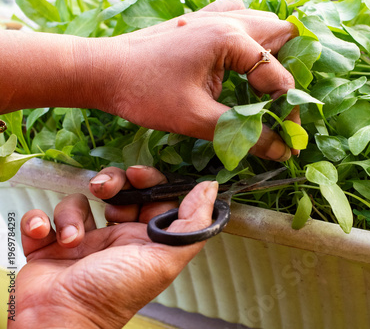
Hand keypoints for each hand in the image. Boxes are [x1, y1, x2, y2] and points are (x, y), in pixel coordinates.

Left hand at [0, 0, 298, 159]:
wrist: (102, 70)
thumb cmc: (143, 92)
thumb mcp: (196, 118)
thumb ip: (243, 134)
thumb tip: (281, 150)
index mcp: (230, 38)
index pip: (278, 76)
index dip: (286, 110)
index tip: (287, 139)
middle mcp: (228, 19)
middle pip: (283, 36)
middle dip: (290, 72)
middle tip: (283, 106)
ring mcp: (213, 14)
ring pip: (264, 24)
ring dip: (275, 53)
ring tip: (271, 88)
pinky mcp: (201, 20)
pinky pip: (240, 19)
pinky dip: (252, 39)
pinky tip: (245, 61)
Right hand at [10, 166, 217, 327]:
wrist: (60, 321)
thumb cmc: (113, 296)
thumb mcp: (164, 259)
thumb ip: (192, 224)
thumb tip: (211, 188)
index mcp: (145, 239)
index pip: (152, 196)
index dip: (147, 180)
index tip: (138, 174)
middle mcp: (116, 237)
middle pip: (117, 192)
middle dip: (111, 183)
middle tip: (104, 190)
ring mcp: (82, 240)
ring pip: (79, 202)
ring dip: (73, 213)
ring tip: (74, 238)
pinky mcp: (50, 245)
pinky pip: (43, 218)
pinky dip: (39, 222)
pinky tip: (46, 236)